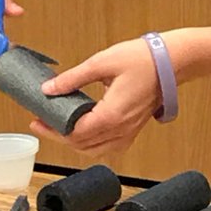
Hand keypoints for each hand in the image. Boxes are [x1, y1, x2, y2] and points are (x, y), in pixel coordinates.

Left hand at [33, 38, 162, 160]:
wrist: (172, 62)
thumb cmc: (143, 59)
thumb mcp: (102, 62)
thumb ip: (73, 78)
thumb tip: (49, 89)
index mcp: (111, 115)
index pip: (74, 134)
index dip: (52, 130)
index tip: (37, 120)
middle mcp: (121, 129)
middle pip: (82, 146)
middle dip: (58, 136)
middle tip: (42, 123)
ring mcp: (129, 132)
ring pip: (95, 150)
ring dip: (75, 142)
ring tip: (59, 127)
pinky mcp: (133, 129)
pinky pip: (109, 147)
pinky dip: (92, 144)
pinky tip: (85, 131)